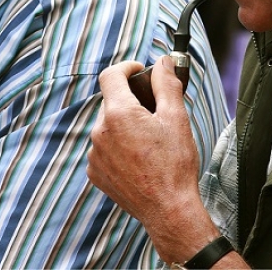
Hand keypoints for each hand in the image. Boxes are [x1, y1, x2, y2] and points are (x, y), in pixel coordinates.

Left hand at [86, 57, 216, 260]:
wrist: (168, 209)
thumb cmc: (175, 163)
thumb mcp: (176, 117)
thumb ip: (166, 83)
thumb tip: (163, 62)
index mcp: (118, 114)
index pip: (111, 75)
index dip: (126, 67)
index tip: (139, 71)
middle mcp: (99, 132)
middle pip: (111, 102)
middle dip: (131, 100)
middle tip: (155, 111)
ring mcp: (95, 154)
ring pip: (108, 126)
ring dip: (124, 124)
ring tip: (149, 140)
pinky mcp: (95, 173)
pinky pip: (104, 148)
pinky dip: (118, 145)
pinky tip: (139, 157)